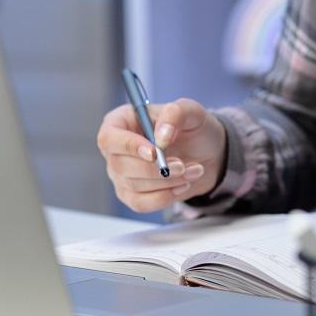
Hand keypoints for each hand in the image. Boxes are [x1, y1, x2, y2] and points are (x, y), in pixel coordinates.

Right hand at [97, 97, 226, 213]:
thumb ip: (175, 113)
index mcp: (121, 121)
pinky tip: (182, 185)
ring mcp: (121, 174)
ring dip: (167, 182)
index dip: (128, 146)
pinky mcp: (132, 194)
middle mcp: (116, 148)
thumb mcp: (191, 111)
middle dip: (155, 169)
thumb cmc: (192, 128)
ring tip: (192, 171)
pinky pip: (140, 203)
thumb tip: (160, 137)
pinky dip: (164, 197)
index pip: (109, 137)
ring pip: (133, 186)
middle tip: (182, 165)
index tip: (154, 152)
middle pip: (121, 165)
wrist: (206, 153)